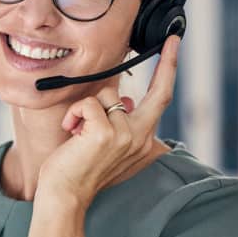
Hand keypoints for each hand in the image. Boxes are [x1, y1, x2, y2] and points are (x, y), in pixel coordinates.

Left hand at [36, 35, 180, 207]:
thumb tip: (124, 100)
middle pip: (160, 93)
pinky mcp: (105, 134)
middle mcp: (140, 138)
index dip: (168, 73)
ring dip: (84, 108)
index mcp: (142, 140)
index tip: (173, 47)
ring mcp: (125, 136)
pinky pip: (88, 103)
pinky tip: (71, 132)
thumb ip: (119, 124)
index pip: (160, 102)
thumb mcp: (104, 145)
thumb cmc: (78, 171)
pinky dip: (74, 113)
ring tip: (77, 131)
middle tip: (171, 40)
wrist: (65, 196)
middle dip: (169, 63)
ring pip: (106, 95)